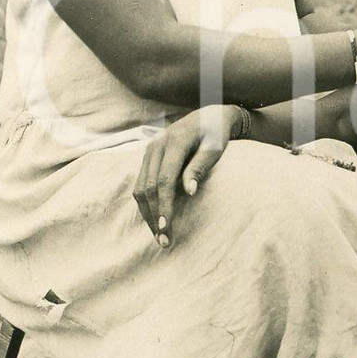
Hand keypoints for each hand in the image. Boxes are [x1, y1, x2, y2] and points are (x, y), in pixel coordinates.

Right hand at [134, 105, 240, 247]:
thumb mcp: (215, 148)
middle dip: (154, 216)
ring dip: (147, 213)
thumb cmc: (216, 133)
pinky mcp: (148, 157)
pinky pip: (141, 183)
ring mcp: (149, 151)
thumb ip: (200, 167)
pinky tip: (155, 219)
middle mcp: (156, 146)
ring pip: (140, 187)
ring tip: (159, 236)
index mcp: (174, 142)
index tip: (166, 228)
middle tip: (164, 242)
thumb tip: (189, 192)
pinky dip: (146, 203)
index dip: (164, 205)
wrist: (209, 115)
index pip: (164, 180)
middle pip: (148, 187)